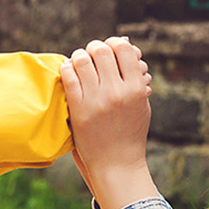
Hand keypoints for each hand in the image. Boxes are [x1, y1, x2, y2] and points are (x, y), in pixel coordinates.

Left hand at [61, 37, 157, 208]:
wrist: (117, 165)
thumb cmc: (130, 132)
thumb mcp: (141, 103)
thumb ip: (135, 75)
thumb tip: (126, 42)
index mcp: (136, 89)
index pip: (123, 49)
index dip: (115, 43)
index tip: (110, 47)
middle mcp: (117, 92)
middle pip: (101, 50)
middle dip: (95, 47)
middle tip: (92, 53)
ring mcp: (96, 101)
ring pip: (83, 60)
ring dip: (80, 56)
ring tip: (80, 62)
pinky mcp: (79, 109)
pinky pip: (69, 77)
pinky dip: (68, 68)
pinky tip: (70, 72)